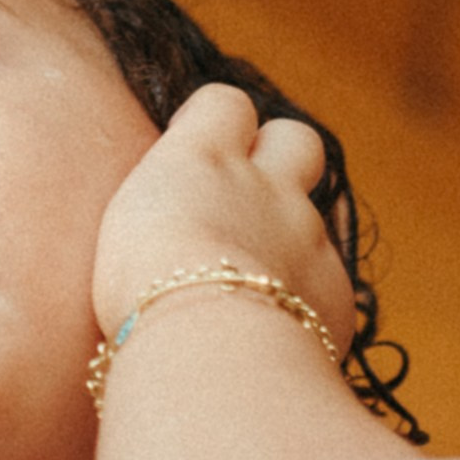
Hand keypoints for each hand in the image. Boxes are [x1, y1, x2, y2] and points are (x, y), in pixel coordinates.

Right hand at [91, 82, 354, 347]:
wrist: (210, 356)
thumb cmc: (140, 295)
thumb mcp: (126, 229)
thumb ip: (164, 205)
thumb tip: (175, 210)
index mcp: (203, 159)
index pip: (225, 103)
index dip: (215, 122)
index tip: (194, 154)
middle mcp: (266, 186)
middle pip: (298, 139)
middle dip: (280, 159)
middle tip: (245, 199)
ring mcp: (309, 235)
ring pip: (318, 214)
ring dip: (290, 237)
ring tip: (253, 280)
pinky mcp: (334, 291)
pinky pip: (328, 280)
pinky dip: (304, 294)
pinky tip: (272, 327)